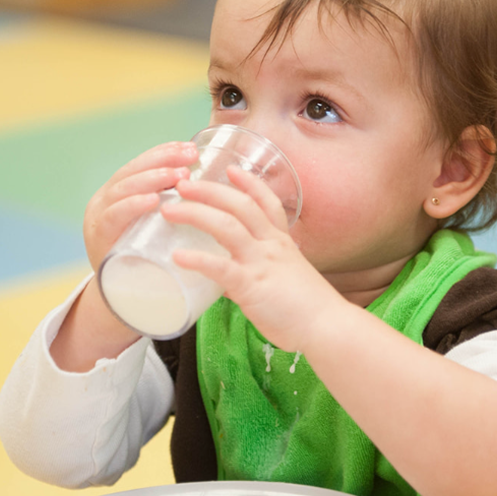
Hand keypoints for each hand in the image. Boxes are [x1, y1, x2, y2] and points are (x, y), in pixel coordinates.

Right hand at [82, 141, 197, 270]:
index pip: (140, 165)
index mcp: (119, 193)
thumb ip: (172, 206)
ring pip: (122, 190)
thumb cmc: (149, 261)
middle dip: (162, 160)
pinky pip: (113, 218)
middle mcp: (105, 202)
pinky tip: (152, 200)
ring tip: (177, 175)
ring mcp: (99, 220)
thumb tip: (210, 183)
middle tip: (189, 157)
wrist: (124, 301)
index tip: (190, 147)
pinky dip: (132, 206)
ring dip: (151, 179)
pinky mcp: (99, 241)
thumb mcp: (158, 227)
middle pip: (132, 172)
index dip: (164, 153)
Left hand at [162, 166, 348, 351]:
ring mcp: (261, 262)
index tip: (230, 168)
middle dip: (209, 190)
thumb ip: (253, 276)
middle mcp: (271, 245)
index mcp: (281, 242)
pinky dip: (197, 259)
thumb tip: (224, 283)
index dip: (248, 182)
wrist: (327, 327)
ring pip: (226, 227)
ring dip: (195, 213)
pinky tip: (177, 256)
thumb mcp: (283, 281)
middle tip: (183, 183)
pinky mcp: (252, 286)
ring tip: (169, 210)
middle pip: (239, 205)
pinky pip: (220, 268)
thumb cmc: (307, 309)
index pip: (266, 202)